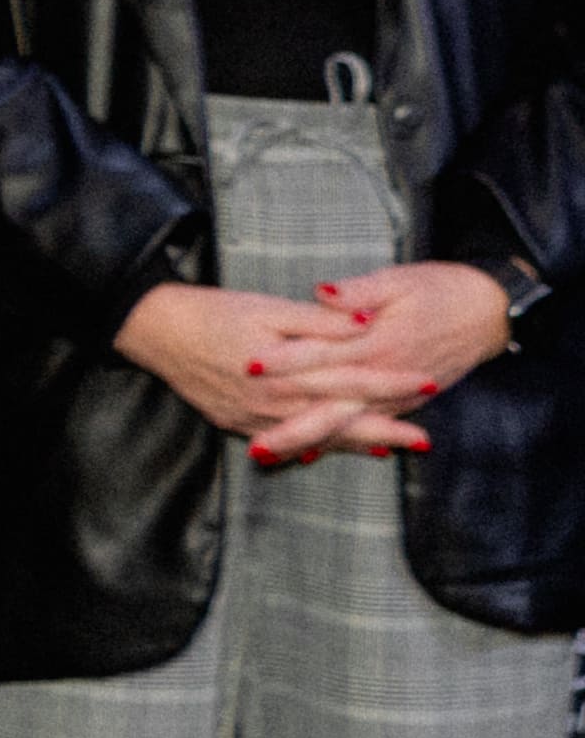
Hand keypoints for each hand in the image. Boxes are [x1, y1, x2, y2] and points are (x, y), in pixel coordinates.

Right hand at [114, 277, 437, 464]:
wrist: (153, 330)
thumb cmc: (212, 311)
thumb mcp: (267, 306)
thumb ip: (318, 320)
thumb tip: (365, 322)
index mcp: (287, 370)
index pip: (351, 378)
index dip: (392, 382)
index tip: (428, 383)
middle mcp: (274, 402)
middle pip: (341, 419)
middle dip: (385, 429)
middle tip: (424, 441)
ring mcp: (253, 418)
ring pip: (315, 437)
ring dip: (354, 444)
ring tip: (390, 448)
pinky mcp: (236, 423)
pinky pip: (283, 442)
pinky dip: (313, 446)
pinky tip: (330, 449)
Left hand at [210, 261, 516, 464]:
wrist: (490, 311)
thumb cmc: (441, 289)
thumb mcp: (400, 281)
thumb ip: (360, 292)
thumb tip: (324, 293)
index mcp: (379, 343)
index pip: (323, 355)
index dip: (286, 360)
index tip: (248, 367)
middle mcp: (386, 377)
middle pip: (330, 406)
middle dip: (291, 427)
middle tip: (253, 445)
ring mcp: (398, 395)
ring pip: (347, 425)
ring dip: (309, 442)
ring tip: (269, 456)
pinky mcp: (406, 402)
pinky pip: (369, 428)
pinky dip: (340, 443)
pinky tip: (312, 455)